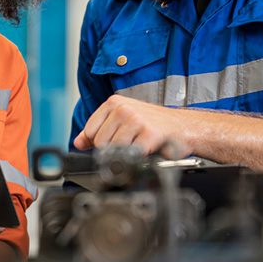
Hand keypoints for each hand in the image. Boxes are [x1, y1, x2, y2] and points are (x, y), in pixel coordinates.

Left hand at [72, 94, 192, 158]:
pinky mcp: (149, 134)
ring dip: (127, 155)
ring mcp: (136, 120)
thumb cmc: (153, 125)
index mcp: (113, 103)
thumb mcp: (122, 121)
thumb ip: (98, 131)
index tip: (113, 142)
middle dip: (113, 150)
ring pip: (113, 150)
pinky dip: (138, 158)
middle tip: (131, 144)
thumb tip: (78, 142)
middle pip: (99, 142)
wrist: (184, 128)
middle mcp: (123, 108)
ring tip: (140, 145)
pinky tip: (148, 149)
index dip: (98, 143)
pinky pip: (131, 155)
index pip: (89, 131)